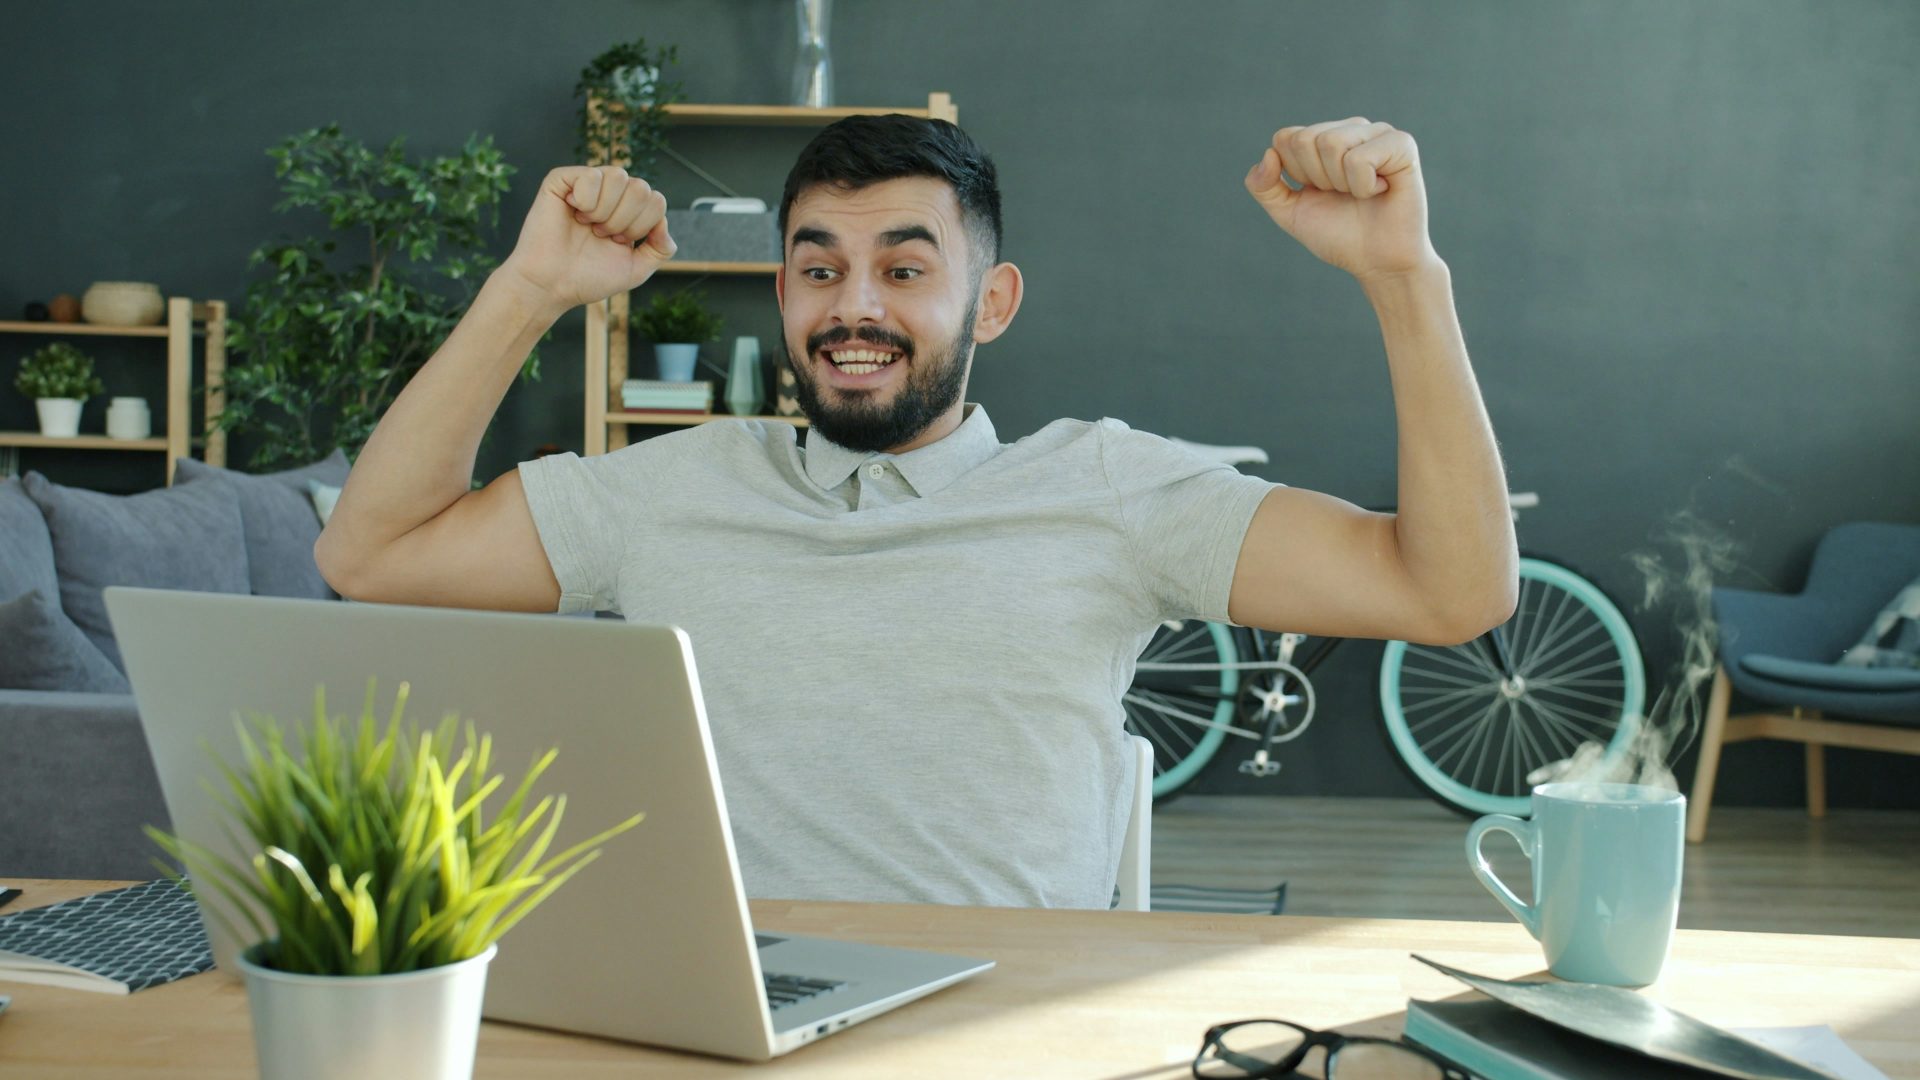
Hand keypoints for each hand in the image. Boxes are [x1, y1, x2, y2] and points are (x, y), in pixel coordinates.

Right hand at [497, 165, 676, 314]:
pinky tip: (573, 212)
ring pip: (618, 175)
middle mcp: (611, 192)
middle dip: (624, 220)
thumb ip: (661, 248)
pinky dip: (585, 200)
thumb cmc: (589, 277)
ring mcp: (587, 184)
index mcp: (629, 209)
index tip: (617, 242)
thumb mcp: (636, 269)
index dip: (641, 226)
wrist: (552, 285)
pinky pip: (590, 175)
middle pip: (641, 187)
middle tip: (601, 234)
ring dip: (605, 211)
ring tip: (587, 225)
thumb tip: (663, 221)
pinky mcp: (562, 179)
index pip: (656, 200)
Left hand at [1244, 119, 1437, 282]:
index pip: (1285, 138)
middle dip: (1317, 179)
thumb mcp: (1289, 212)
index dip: (1296, 174)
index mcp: (1324, 137)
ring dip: (1341, 183)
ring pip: (1330, 144)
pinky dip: (1363, 186)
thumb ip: (1264, 186)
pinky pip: (1359, 158)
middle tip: (1343, 195)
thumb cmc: (1338, 235)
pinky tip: (1381, 190)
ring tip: (1361, 194)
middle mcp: (1350, 128)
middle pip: (1304, 139)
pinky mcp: (1401, 144)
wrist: (1377, 262)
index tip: (1319, 192)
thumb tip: (1268, 153)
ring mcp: (1377, 132)